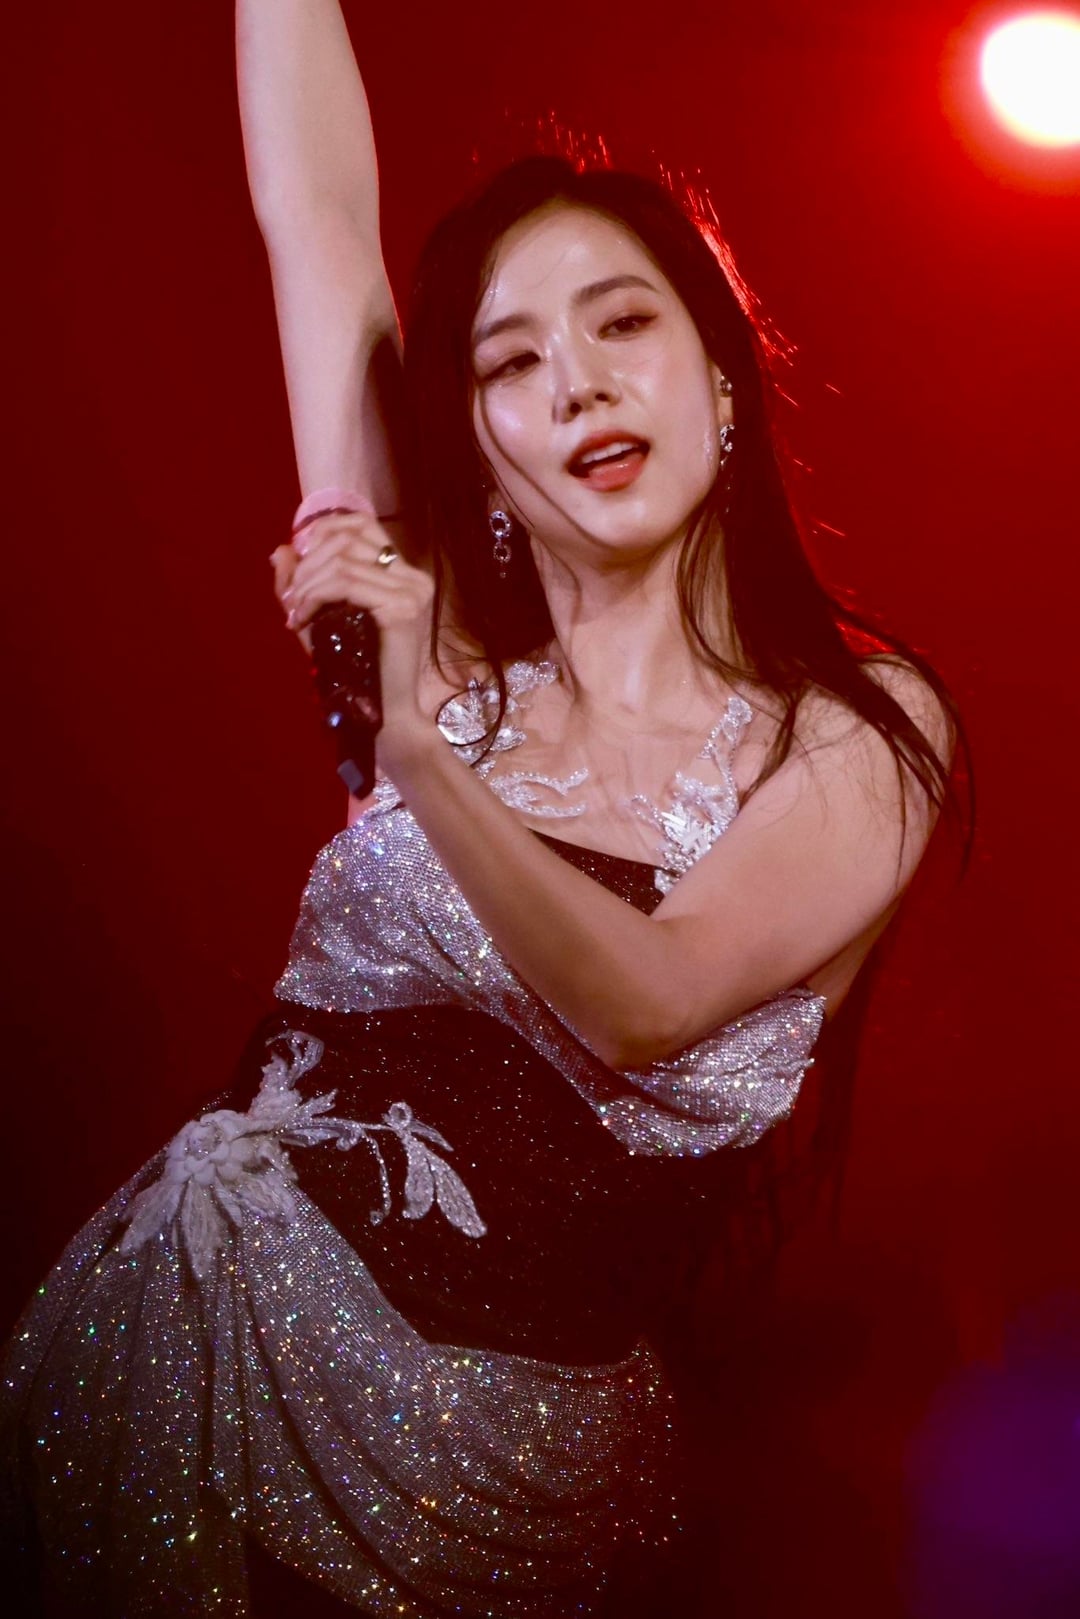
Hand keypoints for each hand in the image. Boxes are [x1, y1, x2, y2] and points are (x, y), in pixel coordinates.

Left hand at [270, 513, 433, 747]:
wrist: (383, 715)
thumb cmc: (355, 672)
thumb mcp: (321, 621)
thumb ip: (302, 584)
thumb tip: (280, 550)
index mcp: (403, 573)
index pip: (362, 525)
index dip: (323, 533)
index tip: (300, 566)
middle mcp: (414, 577)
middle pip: (348, 539)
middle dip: (307, 565)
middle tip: (290, 599)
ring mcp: (412, 592)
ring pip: (342, 561)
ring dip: (306, 584)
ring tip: (294, 612)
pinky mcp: (402, 609)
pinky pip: (346, 584)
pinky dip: (314, 597)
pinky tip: (301, 620)